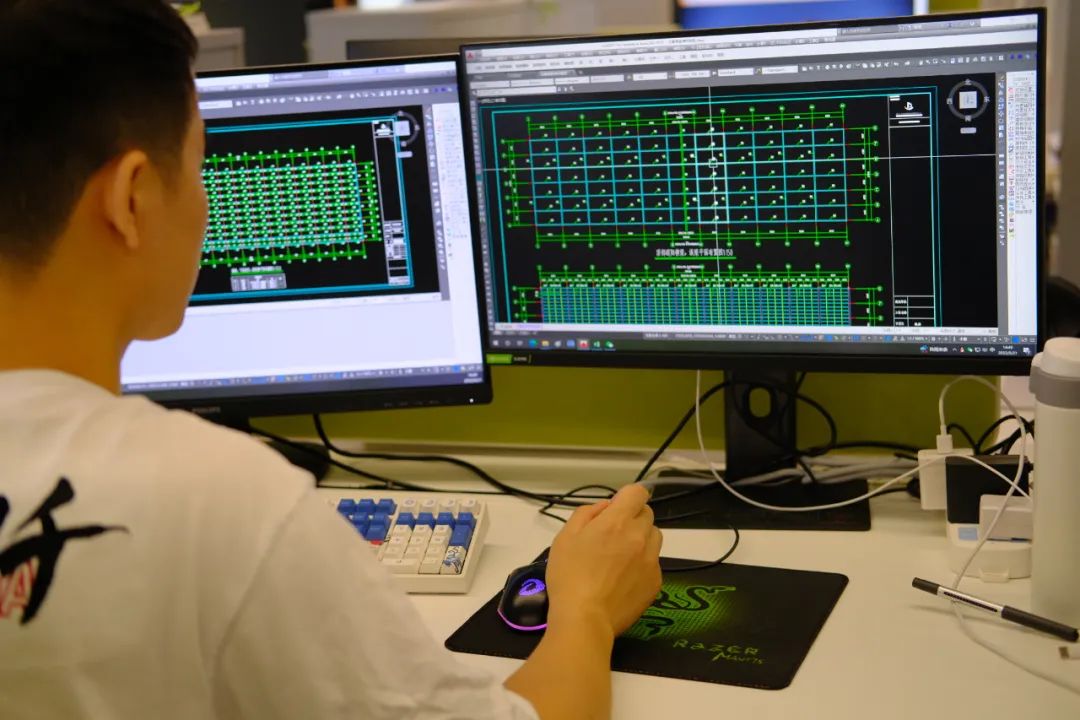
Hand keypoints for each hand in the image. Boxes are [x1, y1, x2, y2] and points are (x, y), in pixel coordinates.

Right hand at [545, 484, 662, 637]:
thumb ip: (587, 514)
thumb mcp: (565, 537)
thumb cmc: (569, 576)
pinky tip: (624, 579)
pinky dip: (643, 564)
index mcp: (617, 522)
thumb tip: (606, 507)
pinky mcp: (655, 582)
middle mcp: (639, 537)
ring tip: (621, 557)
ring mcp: (651, 561)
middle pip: (647, 514)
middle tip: (612, 536)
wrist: (585, 619)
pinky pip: (654, 563)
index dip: (627, 497)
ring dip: (641, 539)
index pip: (638, 493)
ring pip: (654, 537)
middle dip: (632, 518)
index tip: (616, 509)